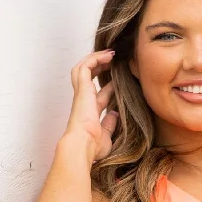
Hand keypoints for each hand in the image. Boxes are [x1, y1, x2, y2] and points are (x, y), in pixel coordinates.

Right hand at [63, 50, 118, 164]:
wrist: (83, 145)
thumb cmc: (93, 147)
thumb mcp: (106, 135)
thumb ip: (110, 124)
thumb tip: (115, 114)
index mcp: (90, 112)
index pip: (99, 95)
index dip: (109, 86)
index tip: (120, 81)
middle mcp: (84, 101)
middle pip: (87, 77)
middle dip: (99, 67)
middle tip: (113, 61)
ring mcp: (81, 94)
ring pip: (83, 68)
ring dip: (96, 59)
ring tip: (110, 54)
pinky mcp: (81, 89)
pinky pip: (86, 67)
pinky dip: (95, 59)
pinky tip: (108, 56)